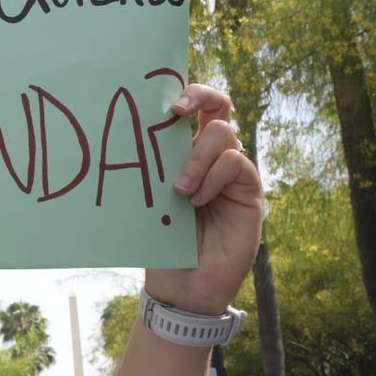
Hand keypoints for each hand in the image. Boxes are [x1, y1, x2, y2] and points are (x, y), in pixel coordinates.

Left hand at [144, 84, 264, 314]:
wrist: (182, 282)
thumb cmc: (160, 238)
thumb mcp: (150, 196)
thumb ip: (152, 166)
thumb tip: (127, 132)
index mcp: (185, 152)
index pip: (193, 109)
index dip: (185, 93)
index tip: (164, 102)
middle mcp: (212, 155)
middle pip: (219, 105)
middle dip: (200, 96)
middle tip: (176, 112)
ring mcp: (232, 171)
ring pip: (224, 134)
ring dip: (197, 158)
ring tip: (180, 191)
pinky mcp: (249, 190)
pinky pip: (236, 163)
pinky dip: (213, 176)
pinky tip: (197, 200)